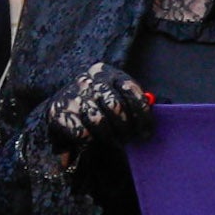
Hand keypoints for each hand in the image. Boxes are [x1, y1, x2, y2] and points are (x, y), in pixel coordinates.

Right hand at [43, 61, 157, 152]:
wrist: (63, 114)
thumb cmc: (98, 108)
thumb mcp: (115, 98)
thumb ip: (133, 103)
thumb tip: (154, 112)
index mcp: (106, 72)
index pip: (130, 90)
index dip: (142, 114)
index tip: (147, 133)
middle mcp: (88, 79)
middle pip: (115, 106)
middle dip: (125, 128)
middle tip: (128, 139)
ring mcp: (72, 94)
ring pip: (99, 121)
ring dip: (109, 136)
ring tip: (113, 141)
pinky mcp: (59, 112)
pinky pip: (82, 132)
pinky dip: (91, 141)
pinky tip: (93, 142)